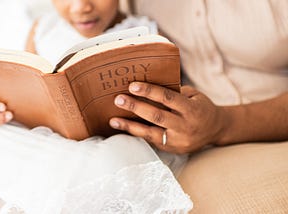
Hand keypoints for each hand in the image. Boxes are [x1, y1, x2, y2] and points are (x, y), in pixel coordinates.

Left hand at [109, 82, 226, 153]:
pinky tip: (125, 128)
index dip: (149, 91)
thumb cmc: (201, 107)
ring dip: (130, 126)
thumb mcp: (193, 96)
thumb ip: (174, 93)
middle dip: (135, 107)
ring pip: (151, 134)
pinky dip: (137, 134)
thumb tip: (146, 87)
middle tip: (118, 99)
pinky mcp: (173, 149)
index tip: (132, 86)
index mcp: (192, 110)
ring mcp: (179, 141)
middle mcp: (185, 127)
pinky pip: (152, 141)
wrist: (216, 129)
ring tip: (113, 120)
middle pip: (156, 116)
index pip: (168, 98)